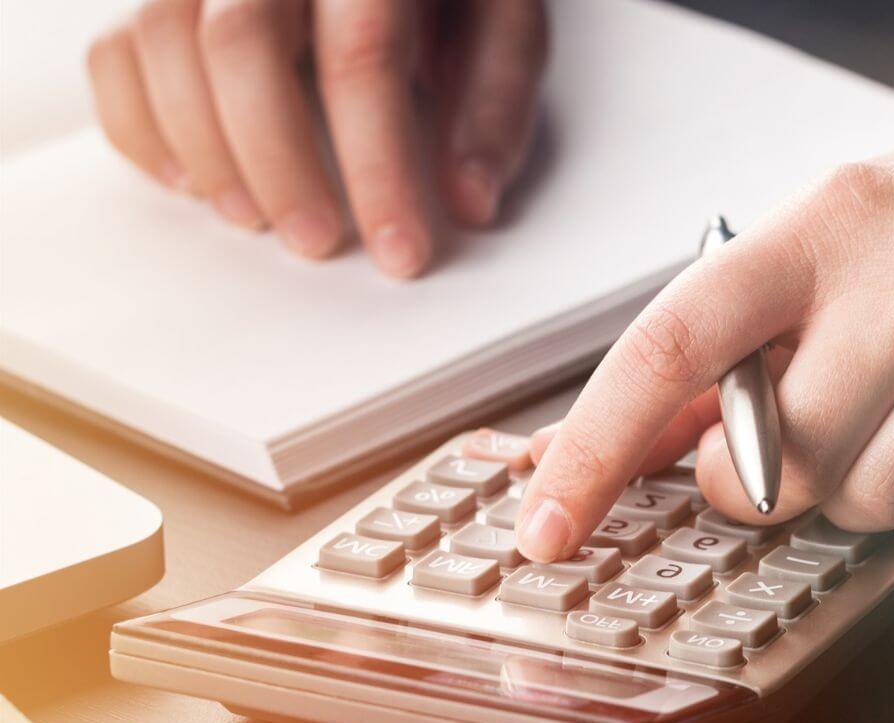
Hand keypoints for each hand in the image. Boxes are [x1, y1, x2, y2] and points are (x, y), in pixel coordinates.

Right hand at [87, 0, 546, 276]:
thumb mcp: (501, 19)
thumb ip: (494, 101)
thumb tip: (470, 203)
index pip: (362, 57)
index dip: (379, 167)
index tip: (400, 252)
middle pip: (240, 42)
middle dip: (277, 161)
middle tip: (316, 242)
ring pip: (164, 40)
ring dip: (204, 148)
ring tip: (253, 219)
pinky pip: (117, 53)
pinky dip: (140, 127)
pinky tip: (191, 182)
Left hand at [515, 59, 893, 566]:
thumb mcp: (839, 241)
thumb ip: (733, 344)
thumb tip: (632, 437)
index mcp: (822, 226)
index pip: (671, 343)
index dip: (593, 444)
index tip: (547, 520)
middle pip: (774, 466)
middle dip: (763, 487)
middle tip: (801, 440)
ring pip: (869, 507)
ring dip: (862, 502)